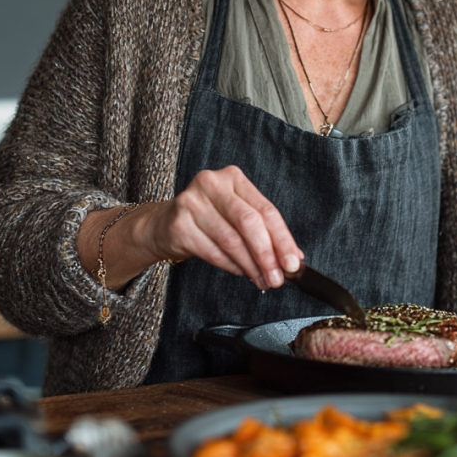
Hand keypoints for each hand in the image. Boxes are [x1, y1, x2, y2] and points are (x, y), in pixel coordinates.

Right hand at [147, 166, 303, 289]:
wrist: (162, 225)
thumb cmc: (206, 219)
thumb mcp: (236, 215)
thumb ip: (264, 231)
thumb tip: (293, 256)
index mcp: (232, 177)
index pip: (265, 209)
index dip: (283, 238)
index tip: (294, 261)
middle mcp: (212, 184)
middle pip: (249, 223)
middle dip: (268, 254)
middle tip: (279, 277)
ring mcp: (192, 203)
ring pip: (232, 240)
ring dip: (251, 266)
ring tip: (263, 280)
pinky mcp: (179, 225)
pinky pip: (213, 252)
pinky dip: (232, 266)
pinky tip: (242, 272)